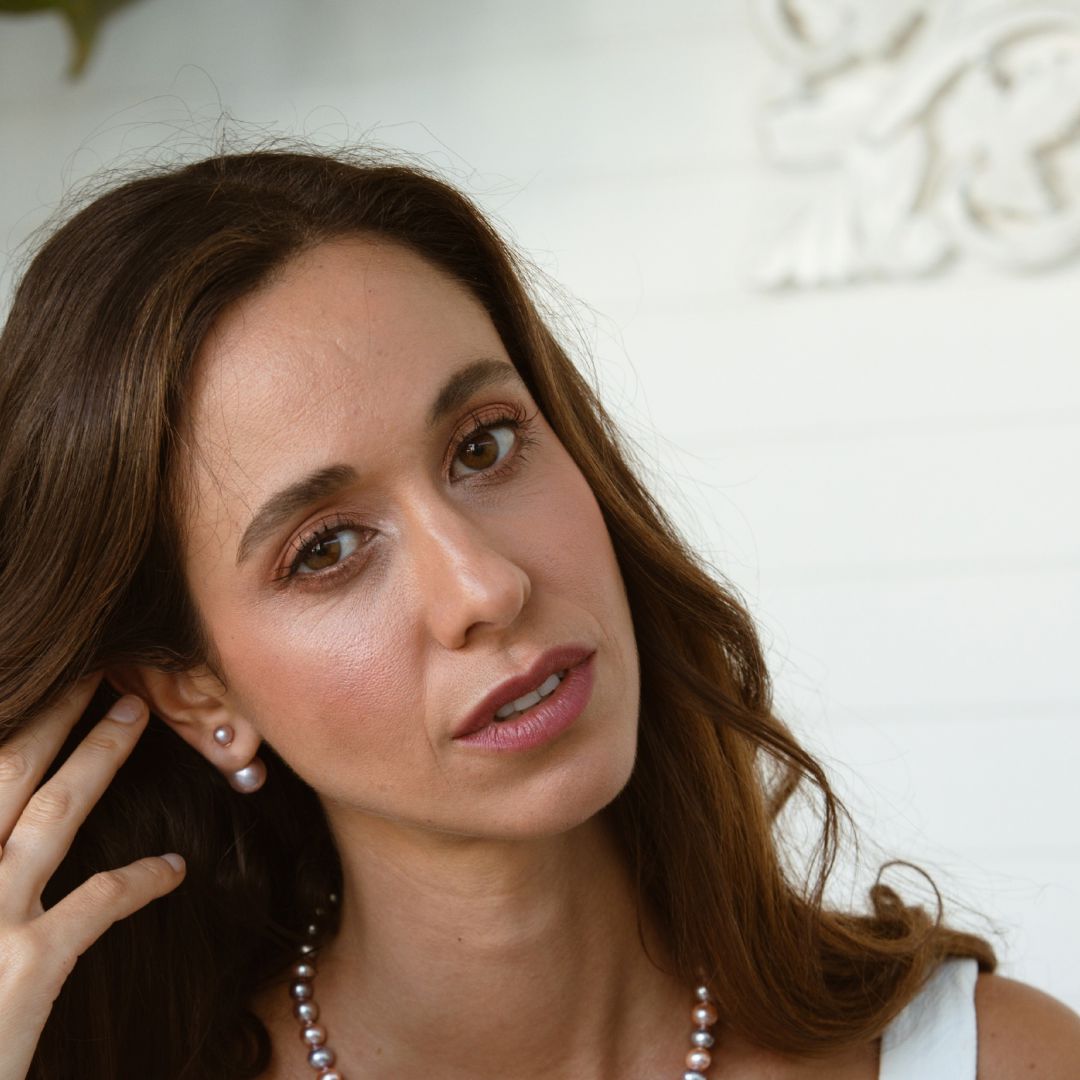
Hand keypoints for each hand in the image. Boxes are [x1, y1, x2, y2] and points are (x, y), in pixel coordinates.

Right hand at [0, 672, 185, 1079]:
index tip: (41, 688)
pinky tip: (176, 868)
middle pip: (3, 772)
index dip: (11, 728)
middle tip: (95, 668)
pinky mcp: (26, 966)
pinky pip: (97, 902)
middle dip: (51, 713)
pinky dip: (140, 879)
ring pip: (51, 812)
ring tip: (135, 712)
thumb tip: (12, 832)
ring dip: (97, 754)